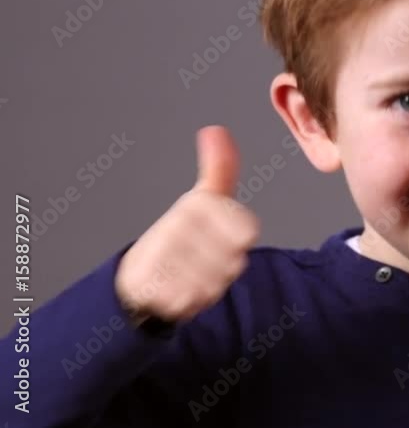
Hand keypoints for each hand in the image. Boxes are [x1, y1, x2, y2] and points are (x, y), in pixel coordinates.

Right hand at [115, 126, 259, 322]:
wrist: (138, 274)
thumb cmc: (182, 234)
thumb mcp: (204, 198)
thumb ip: (219, 169)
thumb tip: (216, 129)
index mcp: (195, 206)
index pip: (246, 231)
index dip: (239, 240)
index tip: (224, 238)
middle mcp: (178, 229)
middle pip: (233, 262)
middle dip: (224, 265)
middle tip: (207, 260)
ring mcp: (163, 259)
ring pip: (215, 283)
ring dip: (210, 285)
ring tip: (195, 274)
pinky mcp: (152, 288)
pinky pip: (191, 302)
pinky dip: (191, 301)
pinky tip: (182, 290)